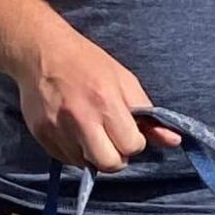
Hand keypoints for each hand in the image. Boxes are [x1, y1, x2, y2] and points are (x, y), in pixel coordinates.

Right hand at [13, 23, 176, 172]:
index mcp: (106, 102)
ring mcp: (57, 128)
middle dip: (116, 156)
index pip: (131, 147)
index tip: (126, 130)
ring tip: (89, 129)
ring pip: (86, 164)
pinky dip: (74, 150)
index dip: (133, 142)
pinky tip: (72, 129)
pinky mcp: (41, 135)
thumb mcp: (124, 81)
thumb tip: (174, 141)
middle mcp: (80, 118)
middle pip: (109, 164)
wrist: (40, 50)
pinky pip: (66, 159)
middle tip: (111, 139)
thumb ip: (148, 116)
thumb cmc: (86, 62)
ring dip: (92, 153)